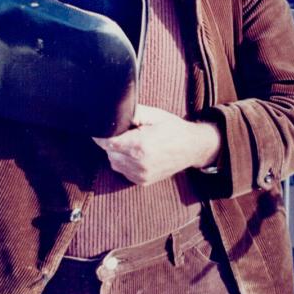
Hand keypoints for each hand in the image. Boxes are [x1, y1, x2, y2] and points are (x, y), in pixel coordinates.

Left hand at [93, 105, 221, 185]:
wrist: (192, 148)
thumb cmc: (173, 129)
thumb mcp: (154, 115)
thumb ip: (133, 113)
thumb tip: (114, 112)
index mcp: (140, 146)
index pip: (108, 143)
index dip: (102, 135)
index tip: (101, 128)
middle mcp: (139, 164)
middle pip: (109, 153)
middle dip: (112, 143)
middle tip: (124, 134)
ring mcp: (141, 175)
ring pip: (114, 163)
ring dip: (117, 154)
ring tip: (132, 143)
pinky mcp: (143, 181)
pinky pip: (123, 171)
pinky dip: (125, 163)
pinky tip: (136, 154)